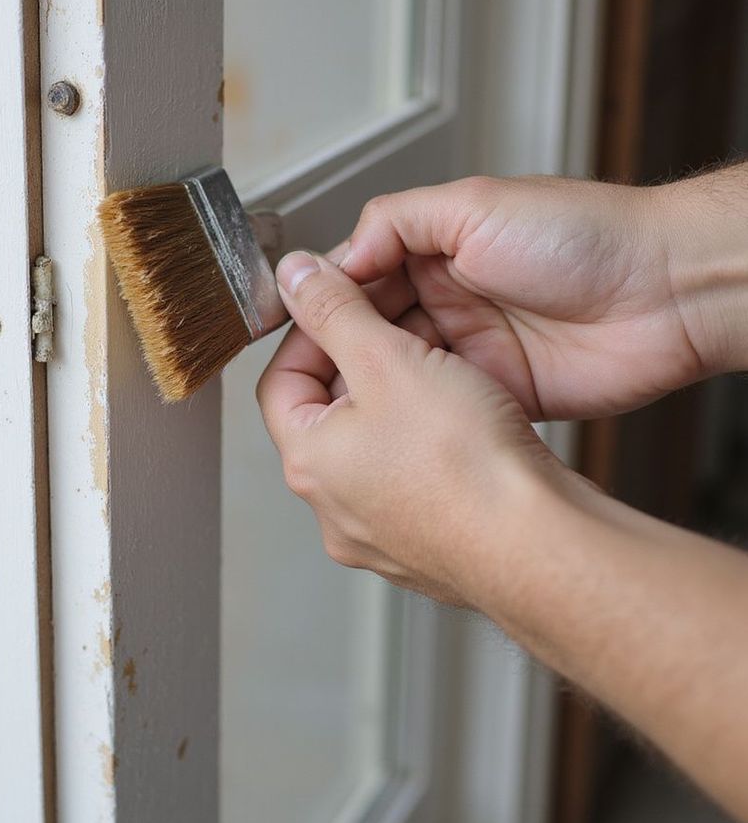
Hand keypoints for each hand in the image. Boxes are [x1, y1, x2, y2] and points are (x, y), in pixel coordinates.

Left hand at [257, 251, 560, 605]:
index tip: (343, 303)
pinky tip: (469, 421)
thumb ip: (335, 311)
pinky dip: (433, 442)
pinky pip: (418, 478)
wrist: (541, 546)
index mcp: (309, 464)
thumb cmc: (465, 466)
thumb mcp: (387, 360)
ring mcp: (383, 534)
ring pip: (379, 445)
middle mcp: (336, 508)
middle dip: (363, 362)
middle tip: (401, 328)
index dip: (310, 331)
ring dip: (402, 400)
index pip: (282, 381)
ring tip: (442, 369)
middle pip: (331, 413)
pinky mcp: (430, 544)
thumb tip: (294, 276)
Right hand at [333, 175, 705, 419]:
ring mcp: (473, 349)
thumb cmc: (585, 236)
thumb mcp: (473, 205)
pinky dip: (413, 411)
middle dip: (341, 347)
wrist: (666, 293)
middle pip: (373, 328)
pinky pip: (441, 404)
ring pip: (400, 370)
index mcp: (438, 249)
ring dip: (372, 382)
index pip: (361, 277)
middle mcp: (450, 299)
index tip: (293, 321)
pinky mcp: (498, 392)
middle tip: (311, 371)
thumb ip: (397, 222)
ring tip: (337, 400)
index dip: (325, 300)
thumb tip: (336, 255)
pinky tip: (387, 419)